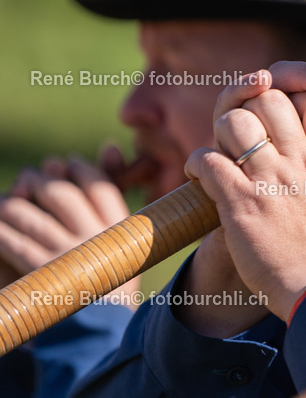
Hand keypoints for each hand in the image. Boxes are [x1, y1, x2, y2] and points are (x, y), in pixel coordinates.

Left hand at [0, 151, 140, 304]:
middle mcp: (94, 239)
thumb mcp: (126, 236)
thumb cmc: (113, 278)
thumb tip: (107, 143)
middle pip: (59, 194)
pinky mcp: (39, 272)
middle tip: (33, 176)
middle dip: (40, 180)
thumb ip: (118, 191)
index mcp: (121, 230)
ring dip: (12, 202)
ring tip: (9, 200)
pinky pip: (10, 240)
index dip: (78, 169)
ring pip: (28, 214)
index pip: (98, 186)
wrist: (100, 330)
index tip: (67, 163)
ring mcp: (65, 255)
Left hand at [183, 57, 305, 324]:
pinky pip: (209, 160)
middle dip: (258, 106)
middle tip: (252, 128)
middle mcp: (302, 163)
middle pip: (274, 99)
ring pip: (237, 121)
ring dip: (226, 130)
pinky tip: (201, 177)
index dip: (301, 98)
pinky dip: (198, 163)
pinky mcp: (240, 202)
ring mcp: (270, 180)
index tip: (290, 116)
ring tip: (225, 149)